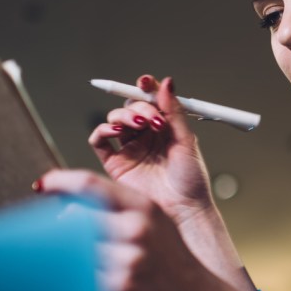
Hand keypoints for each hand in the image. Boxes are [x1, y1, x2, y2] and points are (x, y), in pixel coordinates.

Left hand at [37, 169, 273, 290]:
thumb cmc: (172, 261)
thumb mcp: (153, 222)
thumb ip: (117, 210)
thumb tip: (68, 205)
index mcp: (143, 206)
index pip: (89, 185)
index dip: (59, 182)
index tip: (43, 185)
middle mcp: (136, 229)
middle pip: (75, 217)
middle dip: (59, 226)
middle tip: (53, 233)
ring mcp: (128, 259)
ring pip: (74, 249)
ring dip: (66, 254)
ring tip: (75, 260)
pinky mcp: (120, 288)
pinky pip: (83, 277)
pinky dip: (77, 277)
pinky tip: (88, 280)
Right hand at [89, 76, 212, 225]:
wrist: (183, 210)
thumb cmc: (191, 180)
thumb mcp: (186, 141)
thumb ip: (174, 112)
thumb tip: (166, 82)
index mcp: (164, 127)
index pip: (150, 100)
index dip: (145, 88)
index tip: (145, 81)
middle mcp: (145, 135)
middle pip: (131, 107)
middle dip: (137, 105)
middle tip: (150, 117)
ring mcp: (129, 148)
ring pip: (115, 120)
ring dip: (123, 115)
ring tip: (137, 123)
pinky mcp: (115, 163)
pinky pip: (100, 141)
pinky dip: (103, 130)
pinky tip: (116, 131)